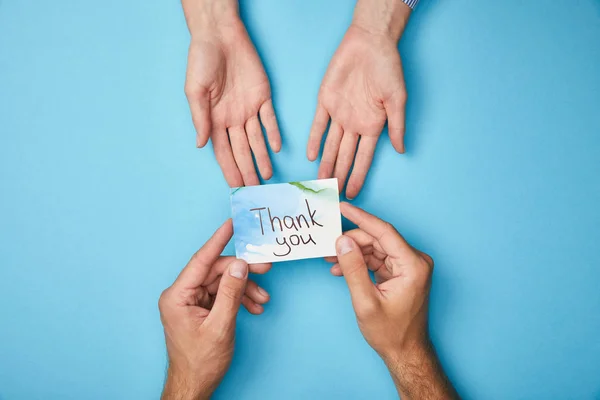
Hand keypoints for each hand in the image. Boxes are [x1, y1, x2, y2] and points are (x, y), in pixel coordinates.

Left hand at [159, 220, 270, 399]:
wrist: (194, 385)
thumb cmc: (201, 362)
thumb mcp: (220, 326)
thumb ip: (230, 293)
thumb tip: (240, 265)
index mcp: (177, 296)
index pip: (201, 260)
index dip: (218, 241)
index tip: (231, 224)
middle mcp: (181, 295)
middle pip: (215, 271)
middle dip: (242, 272)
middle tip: (265, 268)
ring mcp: (191, 301)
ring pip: (222, 282)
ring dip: (244, 288)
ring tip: (263, 298)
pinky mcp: (200, 308)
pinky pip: (222, 294)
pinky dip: (239, 298)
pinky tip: (254, 306)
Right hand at [183, 0, 280, 186]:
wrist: (219, 35)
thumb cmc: (201, 61)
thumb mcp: (195, 91)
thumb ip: (200, 119)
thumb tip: (201, 145)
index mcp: (214, 119)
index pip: (223, 151)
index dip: (229, 169)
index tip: (235, 187)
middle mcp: (233, 118)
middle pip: (242, 150)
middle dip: (247, 170)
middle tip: (255, 189)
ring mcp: (249, 108)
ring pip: (257, 139)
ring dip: (262, 157)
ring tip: (267, 176)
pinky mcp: (263, 96)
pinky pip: (269, 118)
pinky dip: (273, 133)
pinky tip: (276, 148)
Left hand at [307, 0, 410, 198]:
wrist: (370, 43)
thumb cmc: (388, 69)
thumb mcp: (397, 99)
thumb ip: (396, 126)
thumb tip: (402, 150)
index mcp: (373, 126)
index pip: (364, 158)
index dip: (358, 176)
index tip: (351, 193)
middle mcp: (355, 124)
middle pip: (345, 156)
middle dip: (339, 174)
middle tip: (330, 193)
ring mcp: (339, 114)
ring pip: (330, 144)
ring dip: (325, 162)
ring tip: (319, 180)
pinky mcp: (325, 101)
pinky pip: (318, 124)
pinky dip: (314, 139)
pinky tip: (310, 154)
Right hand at [327, 203, 458, 398]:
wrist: (405, 352)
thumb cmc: (390, 332)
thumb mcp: (366, 301)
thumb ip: (353, 269)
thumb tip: (343, 241)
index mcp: (413, 265)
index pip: (384, 232)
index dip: (361, 218)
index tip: (343, 207)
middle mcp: (415, 261)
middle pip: (378, 239)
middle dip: (352, 241)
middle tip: (328, 245)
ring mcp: (409, 266)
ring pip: (376, 248)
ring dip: (353, 252)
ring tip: (331, 259)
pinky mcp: (402, 272)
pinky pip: (378, 259)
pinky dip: (360, 262)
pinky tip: (341, 268)